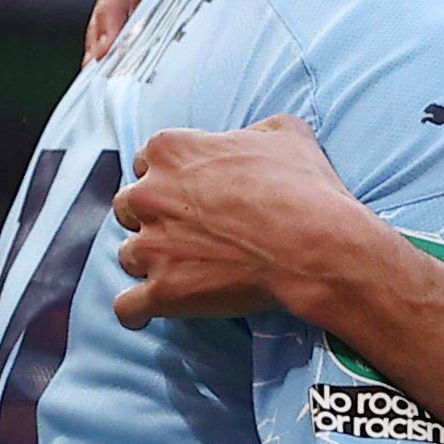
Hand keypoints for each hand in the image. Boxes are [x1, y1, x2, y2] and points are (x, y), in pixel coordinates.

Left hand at [112, 116, 364, 324]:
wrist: (315, 247)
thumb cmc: (304, 190)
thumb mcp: (287, 133)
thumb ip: (253, 131)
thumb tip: (251, 138)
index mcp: (172, 151)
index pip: (145, 162)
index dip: (167, 179)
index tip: (188, 193)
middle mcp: (150, 195)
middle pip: (128, 207)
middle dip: (152, 218)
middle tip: (186, 231)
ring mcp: (153, 246)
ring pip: (129, 255)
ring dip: (151, 263)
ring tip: (184, 272)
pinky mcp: (164, 291)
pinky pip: (128, 308)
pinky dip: (137, 312)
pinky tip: (148, 313)